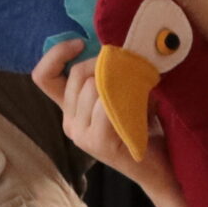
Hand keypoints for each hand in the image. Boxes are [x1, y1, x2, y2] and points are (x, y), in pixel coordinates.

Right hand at [32, 38, 177, 198]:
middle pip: (78, 73)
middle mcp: (69, 123)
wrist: (163, 165)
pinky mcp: (99, 142)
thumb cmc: (146, 124)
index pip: (43, 77)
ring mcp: (81, 135)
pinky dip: (126, 97)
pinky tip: (142, 104)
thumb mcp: (121, 92)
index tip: (81, 43)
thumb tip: (108, 41)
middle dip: (107, 63)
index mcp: (70, 109)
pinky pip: (106, 104)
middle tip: (133, 68)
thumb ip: (106, 72)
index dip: (56, 54)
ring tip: (142, 93)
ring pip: (94, 86)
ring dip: (123, 81)